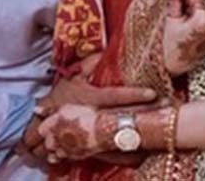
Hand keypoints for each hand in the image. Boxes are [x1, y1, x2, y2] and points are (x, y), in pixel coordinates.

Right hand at [18, 53, 156, 159]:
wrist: (37, 123)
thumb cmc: (59, 97)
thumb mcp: (73, 79)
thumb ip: (88, 65)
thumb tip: (103, 51)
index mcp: (92, 98)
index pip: (116, 95)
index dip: (134, 94)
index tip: (152, 93)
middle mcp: (95, 116)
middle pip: (123, 115)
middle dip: (144, 113)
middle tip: (168, 107)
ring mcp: (94, 132)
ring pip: (120, 132)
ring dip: (138, 132)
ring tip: (159, 131)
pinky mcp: (92, 144)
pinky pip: (111, 148)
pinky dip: (124, 150)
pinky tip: (141, 153)